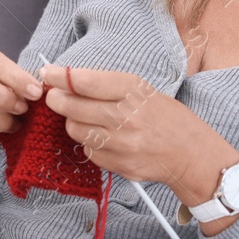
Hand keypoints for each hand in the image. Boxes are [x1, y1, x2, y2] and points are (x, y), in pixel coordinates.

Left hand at [38, 65, 238, 220]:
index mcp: (134, 91)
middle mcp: (127, 116)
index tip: (47, 73)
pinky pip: (89, 151)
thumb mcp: (143, 91)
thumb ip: (108, 87)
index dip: (60, 76)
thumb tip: (69, 81)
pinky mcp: (120, 165)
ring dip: (72, 122)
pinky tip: (102, 138)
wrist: (191, 154)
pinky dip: (89, 143)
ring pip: (76, 130)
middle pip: (73, 106)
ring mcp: (122, 144)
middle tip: (54, 97)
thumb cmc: (166, 118)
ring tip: (82, 118)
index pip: (86, 81)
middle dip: (56, 100)